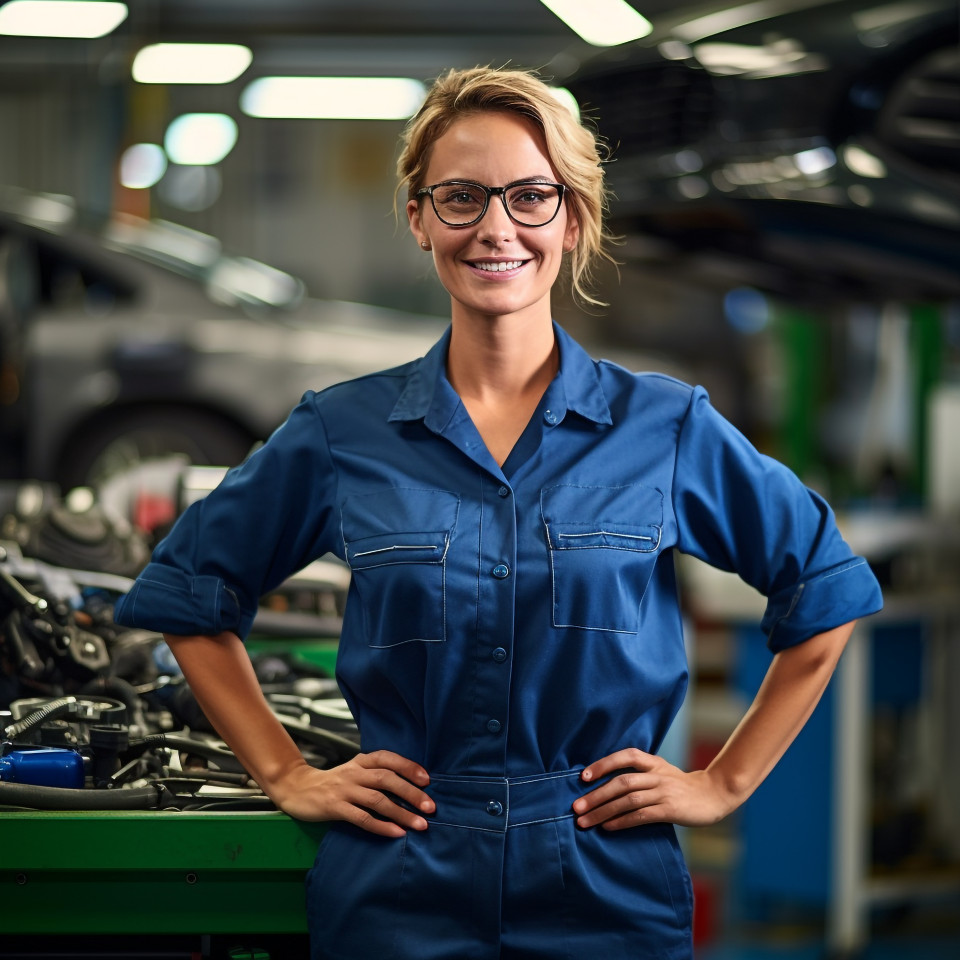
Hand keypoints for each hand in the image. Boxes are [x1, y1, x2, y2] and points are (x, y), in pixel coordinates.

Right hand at [265, 750, 434, 837]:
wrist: (297, 788)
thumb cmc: (333, 783)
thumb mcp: (354, 772)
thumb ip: (376, 775)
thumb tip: (411, 788)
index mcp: (361, 761)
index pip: (388, 758)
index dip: (409, 767)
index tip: (427, 780)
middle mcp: (354, 772)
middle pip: (387, 779)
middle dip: (411, 793)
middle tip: (431, 807)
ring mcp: (344, 790)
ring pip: (377, 799)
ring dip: (401, 813)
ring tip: (420, 824)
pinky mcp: (334, 807)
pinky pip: (361, 818)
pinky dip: (381, 826)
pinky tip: (396, 833)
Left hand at [572, 749, 736, 830]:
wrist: (714, 795)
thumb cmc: (681, 786)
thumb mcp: (661, 772)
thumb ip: (639, 774)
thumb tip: (605, 784)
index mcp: (653, 762)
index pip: (625, 756)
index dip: (603, 764)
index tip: (583, 777)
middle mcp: (657, 775)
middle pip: (621, 782)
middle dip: (596, 795)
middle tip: (576, 807)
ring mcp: (664, 792)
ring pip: (628, 800)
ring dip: (603, 811)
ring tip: (585, 821)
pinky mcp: (670, 810)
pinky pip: (641, 815)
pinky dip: (622, 821)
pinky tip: (608, 827)